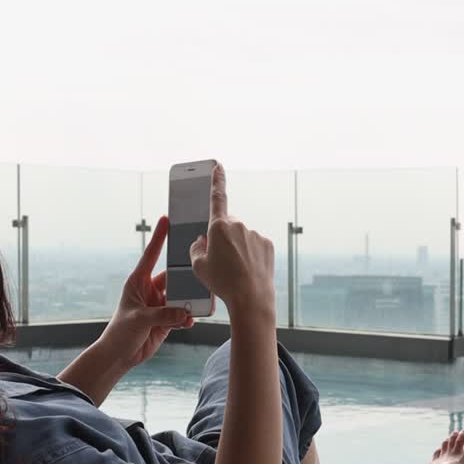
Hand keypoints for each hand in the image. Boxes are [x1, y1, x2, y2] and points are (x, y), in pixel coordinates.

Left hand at [103, 217, 193, 368]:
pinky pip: (181, 314)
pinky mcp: (166, 320)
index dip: (159, 237)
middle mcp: (150, 290)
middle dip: (184, 275)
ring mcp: (159, 305)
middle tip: (199, 269)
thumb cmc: (120, 333)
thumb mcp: (140, 320)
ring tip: (197, 303)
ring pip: (180, 296)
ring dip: (188, 300)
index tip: (166, 219)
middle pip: (172, 276)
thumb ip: (163, 315)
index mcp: (138, 282)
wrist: (120, 355)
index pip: (151, 255)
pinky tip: (190, 321)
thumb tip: (184, 313)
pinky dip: (187, 317)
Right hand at [189, 163, 274, 319]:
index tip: (219, 166)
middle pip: (227, 226)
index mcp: (218, 226)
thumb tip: (202, 242)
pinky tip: (247, 269)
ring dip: (237, 248)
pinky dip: (250, 254)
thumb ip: (196, 249)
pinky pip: (255, 245)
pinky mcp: (267, 244)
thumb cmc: (223, 283)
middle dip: (222, 237)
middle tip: (220, 259)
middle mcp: (238, 225)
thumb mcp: (198, 267)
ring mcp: (255, 234)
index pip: (217, 197)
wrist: (250, 297)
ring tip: (235, 270)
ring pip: (241, 237)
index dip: (216, 180)